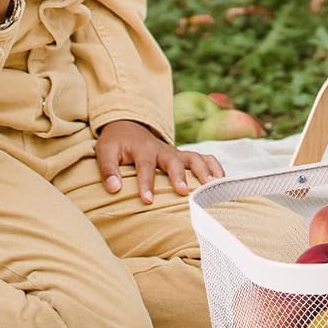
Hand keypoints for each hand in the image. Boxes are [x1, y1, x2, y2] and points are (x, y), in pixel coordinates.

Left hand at [96, 120, 224, 204]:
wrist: (129, 126)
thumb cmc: (117, 143)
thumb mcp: (105, 152)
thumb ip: (108, 170)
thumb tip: (113, 188)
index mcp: (143, 150)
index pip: (145, 166)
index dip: (146, 183)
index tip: (147, 201)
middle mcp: (163, 150)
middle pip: (174, 162)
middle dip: (180, 176)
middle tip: (184, 193)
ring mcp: (176, 152)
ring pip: (194, 158)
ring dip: (204, 171)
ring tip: (211, 187)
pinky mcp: (185, 156)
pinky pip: (205, 158)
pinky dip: (215, 167)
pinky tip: (222, 182)